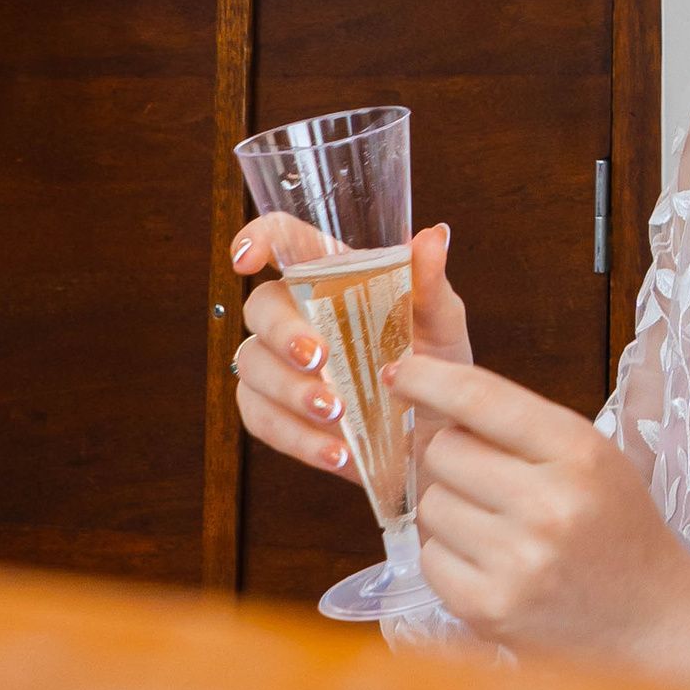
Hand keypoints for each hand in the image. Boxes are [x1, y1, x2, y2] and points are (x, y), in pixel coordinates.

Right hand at [230, 216, 468, 481]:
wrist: (437, 432)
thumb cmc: (435, 362)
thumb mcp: (442, 322)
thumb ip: (430, 282)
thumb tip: (434, 236)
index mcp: (334, 275)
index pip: (284, 240)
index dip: (257, 240)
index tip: (247, 261)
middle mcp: (297, 312)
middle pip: (260, 307)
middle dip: (283, 333)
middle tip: (319, 359)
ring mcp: (278, 363)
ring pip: (252, 366)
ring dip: (290, 391)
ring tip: (337, 414)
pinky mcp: (274, 411)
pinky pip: (261, 419)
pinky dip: (297, 438)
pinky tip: (336, 453)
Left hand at [393, 352, 689, 687]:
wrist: (652, 618)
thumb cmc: (616, 527)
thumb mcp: (592, 457)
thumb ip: (523, 427)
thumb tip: (432, 398)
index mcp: (579, 453)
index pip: (482, 399)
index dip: (430, 379)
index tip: (400, 371)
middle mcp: (548, 505)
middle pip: (443, 452)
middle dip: (456, 460)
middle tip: (495, 483)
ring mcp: (517, 562)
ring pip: (431, 506)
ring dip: (454, 512)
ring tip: (503, 531)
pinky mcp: (488, 610)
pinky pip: (431, 559)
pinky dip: (451, 559)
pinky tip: (494, 566)